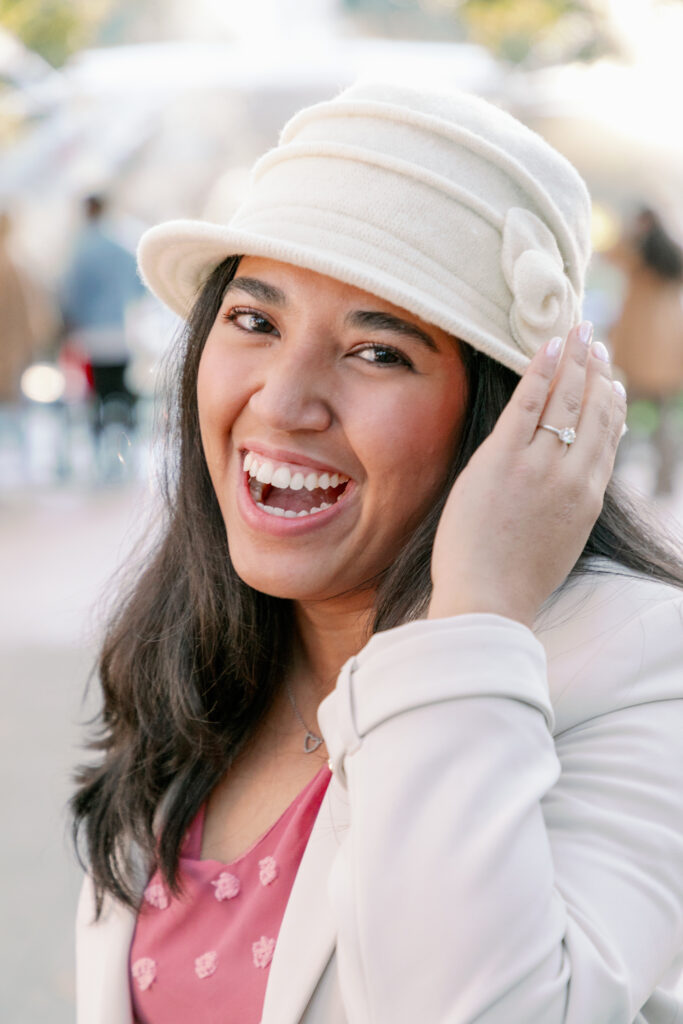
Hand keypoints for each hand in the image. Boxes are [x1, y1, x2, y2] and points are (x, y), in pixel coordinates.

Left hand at [428, 323, 626, 627]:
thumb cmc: (515, 581)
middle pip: (592, 412)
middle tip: (598, 343)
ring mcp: (539, 465)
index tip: (612, 383)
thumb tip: (569, 485)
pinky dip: (541, 371)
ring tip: (580, 332)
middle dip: (598, 372)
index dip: (610, 405)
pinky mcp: (503, 459)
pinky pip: (528, 404)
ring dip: (576, 361)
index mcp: (587, 498)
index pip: (605, 439)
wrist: (489, 600)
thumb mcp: (561, 542)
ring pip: (566, 401)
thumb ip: (568, 506)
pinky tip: (548, 347)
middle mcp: (572, 476)